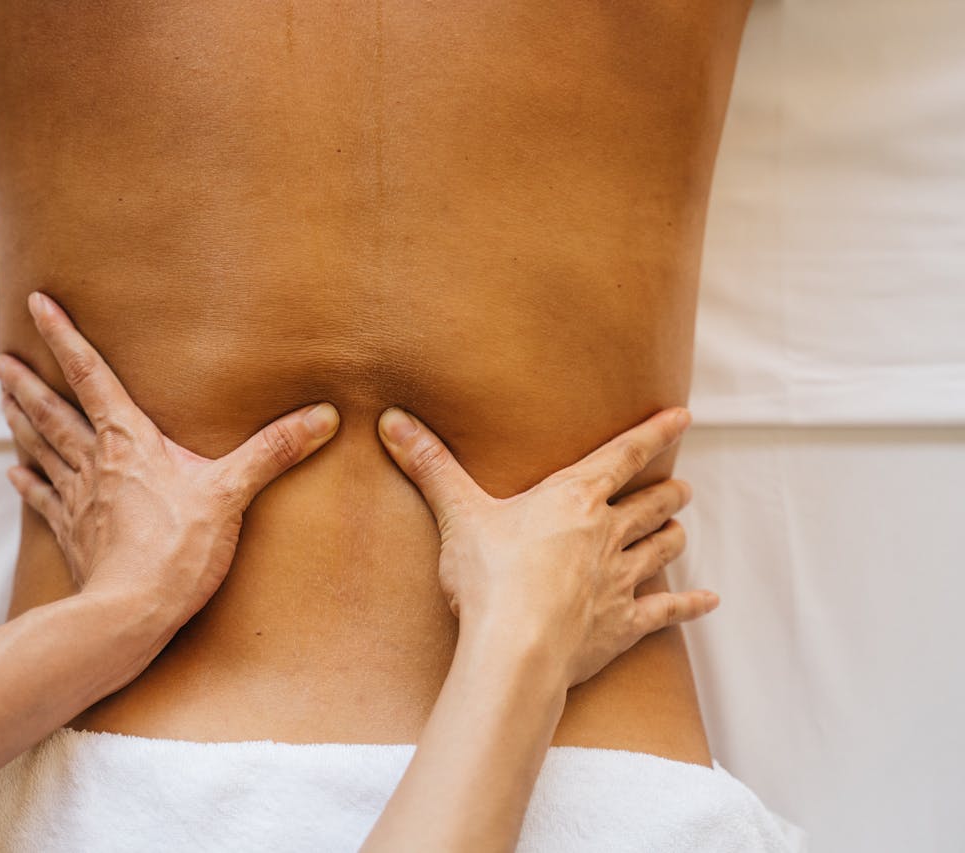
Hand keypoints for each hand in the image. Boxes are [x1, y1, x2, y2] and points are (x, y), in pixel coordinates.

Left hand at [0, 291, 340, 636]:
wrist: (131, 613)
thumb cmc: (178, 551)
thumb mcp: (231, 494)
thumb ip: (272, 451)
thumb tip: (321, 416)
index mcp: (129, 440)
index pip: (91, 376)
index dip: (64, 337)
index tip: (37, 303)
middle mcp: (95, 461)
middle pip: (52, 412)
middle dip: (26, 382)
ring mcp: (78, 498)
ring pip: (41, 448)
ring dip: (20, 422)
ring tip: (1, 398)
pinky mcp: (72, 534)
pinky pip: (43, 500)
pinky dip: (28, 482)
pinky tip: (13, 471)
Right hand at [376, 405, 716, 688]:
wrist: (517, 647)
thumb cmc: (490, 577)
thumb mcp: (458, 514)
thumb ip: (429, 466)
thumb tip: (391, 420)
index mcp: (574, 500)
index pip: (623, 456)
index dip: (655, 434)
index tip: (683, 417)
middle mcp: (608, 533)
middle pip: (650, 504)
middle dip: (666, 493)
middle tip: (679, 487)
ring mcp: (622, 580)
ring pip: (662, 548)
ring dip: (673, 536)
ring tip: (680, 528)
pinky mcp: (626, 623)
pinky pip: (668, 610)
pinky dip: (690, 605)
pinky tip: (708, 601)